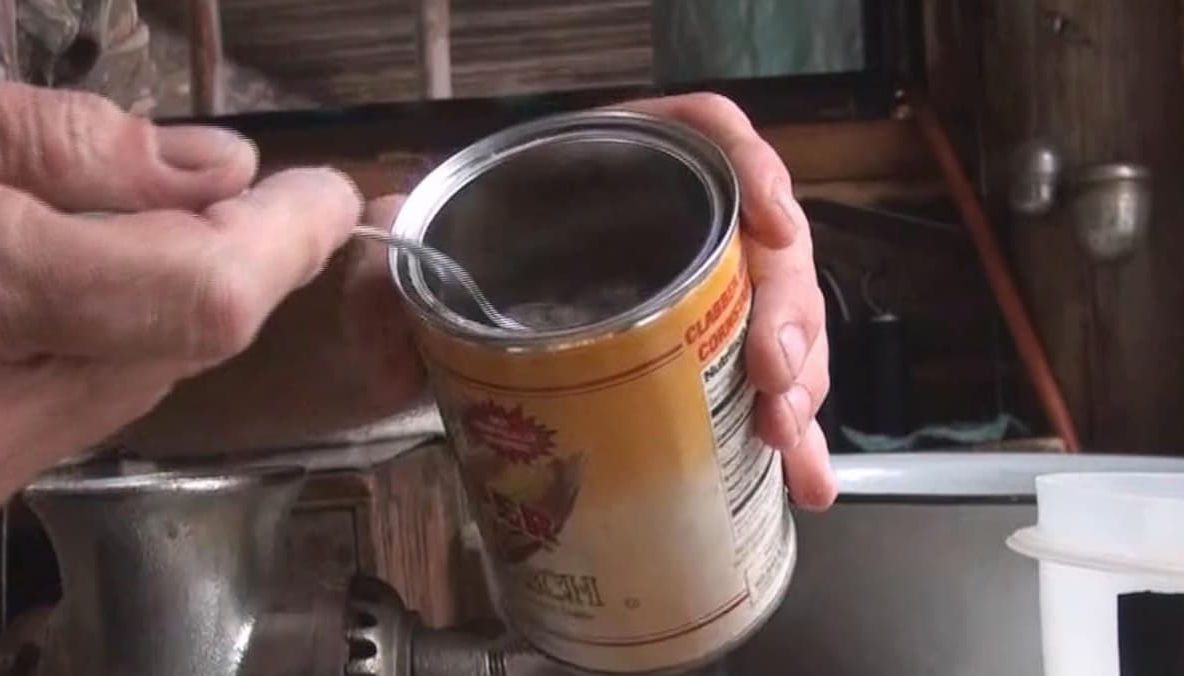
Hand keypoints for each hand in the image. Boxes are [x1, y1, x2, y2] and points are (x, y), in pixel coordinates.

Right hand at [0, 43, 362, 541]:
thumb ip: (74, 141)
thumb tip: (218, 170)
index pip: (200, 296)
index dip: (288, 244)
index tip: (333, 197)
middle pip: (180, 346)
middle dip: (219, 259)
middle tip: (217, 189)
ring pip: (133, 387)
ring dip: (149, 309)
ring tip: (88, 231)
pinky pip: (67, 422)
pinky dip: (82, 354)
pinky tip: (26, 302)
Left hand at [130, 94, 836, 509]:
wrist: (443, 326)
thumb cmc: (441, 268)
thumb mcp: (404, 261)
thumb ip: (379, 278)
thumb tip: (388, 327)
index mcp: (613, 168)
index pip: (707, 137)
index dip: (753, 172)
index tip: (769, 230)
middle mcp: (670, 226)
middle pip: (765, 244)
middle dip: (788, 312)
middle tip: (771, 375)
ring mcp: (697, 299)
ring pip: (780, 322)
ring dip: (801, 380)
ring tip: (783, 432)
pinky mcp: (701, 367)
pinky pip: (764, 391)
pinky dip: (791, 438)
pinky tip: (804, 480)